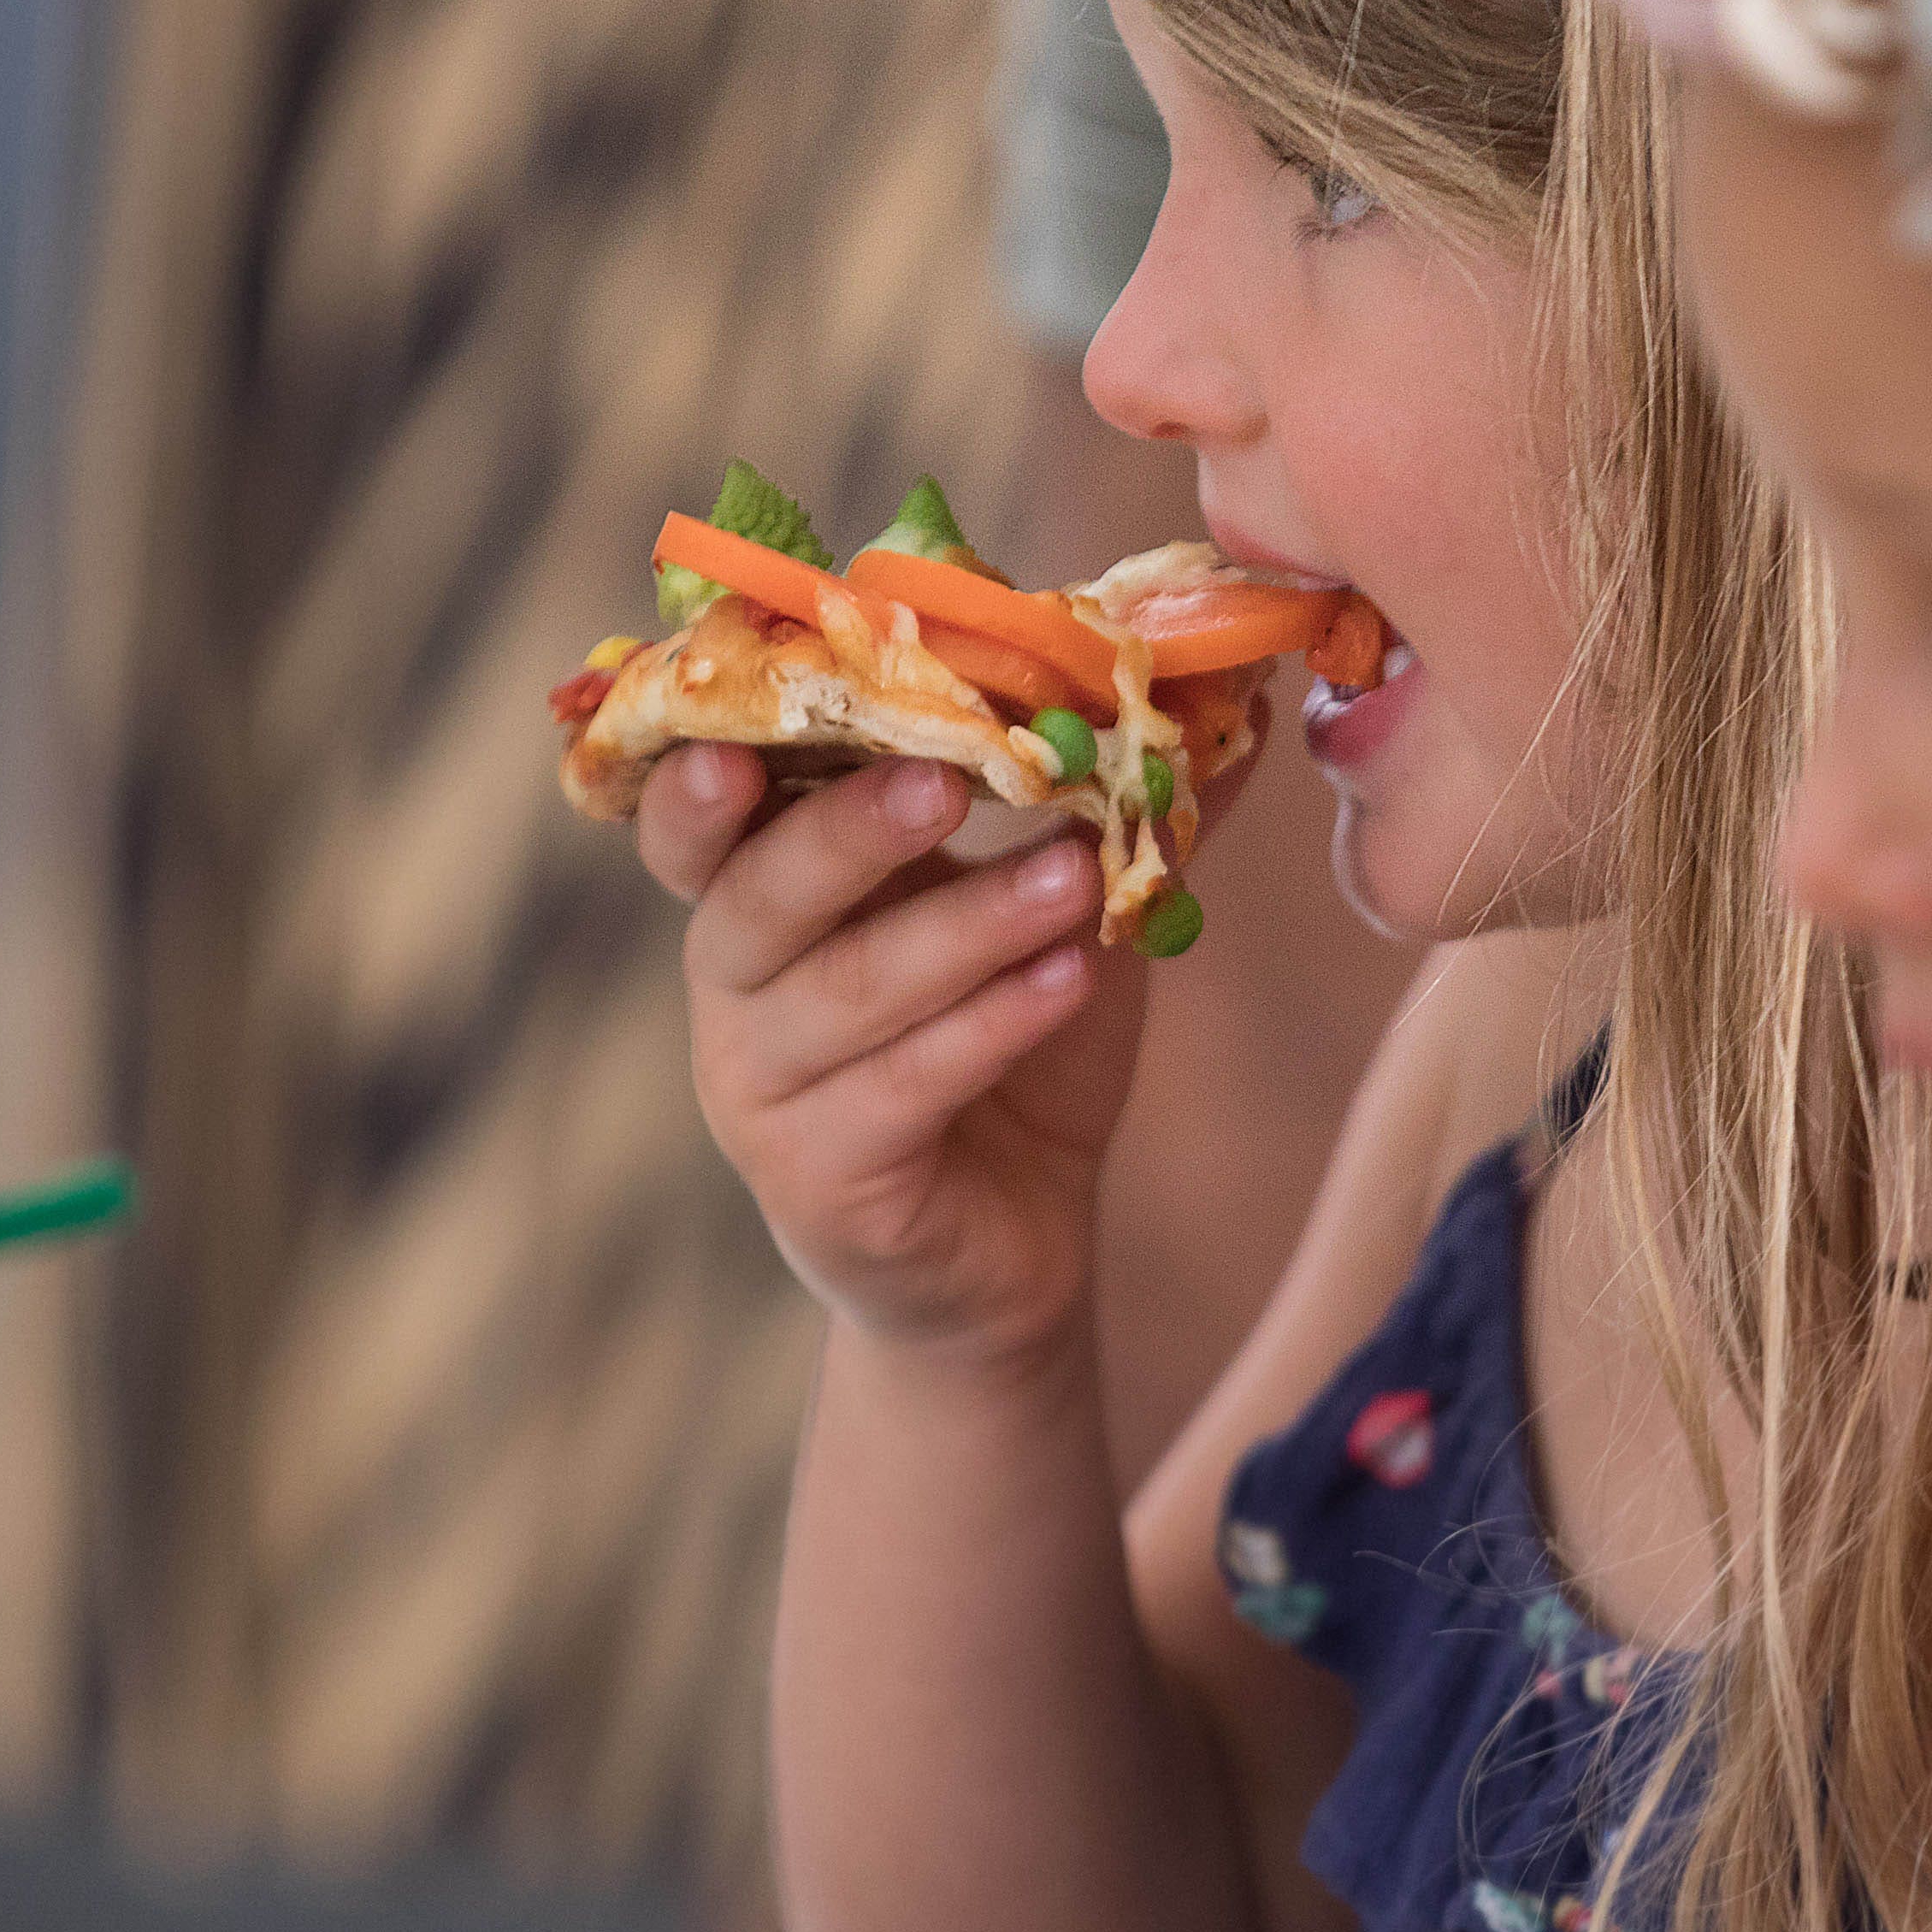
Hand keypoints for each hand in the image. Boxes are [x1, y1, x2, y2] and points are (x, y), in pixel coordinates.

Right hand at [640, 747, 1148, 1369]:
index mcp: (768, 895)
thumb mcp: (1063, 908)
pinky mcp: (818, 1179)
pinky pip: (898, 1090)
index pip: (700, 821)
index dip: (700, 776)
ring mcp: (763, 1091)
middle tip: (946, 779)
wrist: (1012, 1238)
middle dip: (849, 831)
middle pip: (755, 894)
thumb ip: (1117, 805)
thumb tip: (1231, 692)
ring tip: (1075, 877)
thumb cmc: (1012, 1044)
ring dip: (964, 928)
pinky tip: (1067, 981)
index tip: (742, 722)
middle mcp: (736, 988)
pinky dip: (987, 1029)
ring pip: (844, 993)